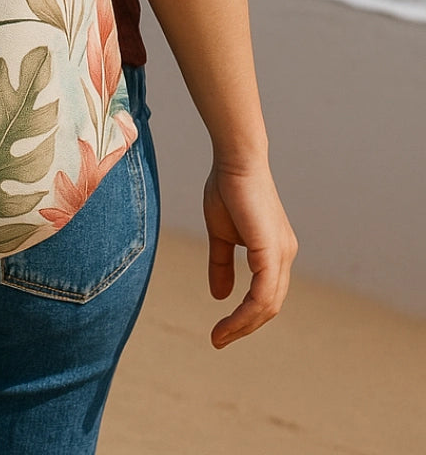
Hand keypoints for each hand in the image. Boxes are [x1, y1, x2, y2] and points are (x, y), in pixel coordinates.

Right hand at [203, 160, 297, 348]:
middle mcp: (284, 256)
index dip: (244, 316)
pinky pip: (263, 293)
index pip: (265, 295)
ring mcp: (281, 254)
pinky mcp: (271, 251)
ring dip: (244, 325)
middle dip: (244, 328)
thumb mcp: (221, 234)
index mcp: (274, 252)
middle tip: (219, 340)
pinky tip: (228, 318)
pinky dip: (246, 312)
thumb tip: (220, 296)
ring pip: (268, 305)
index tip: (220, 331)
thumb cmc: (228, 190)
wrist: (234, 162)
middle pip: (269, 306)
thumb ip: (221, 264)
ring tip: (220, 336)